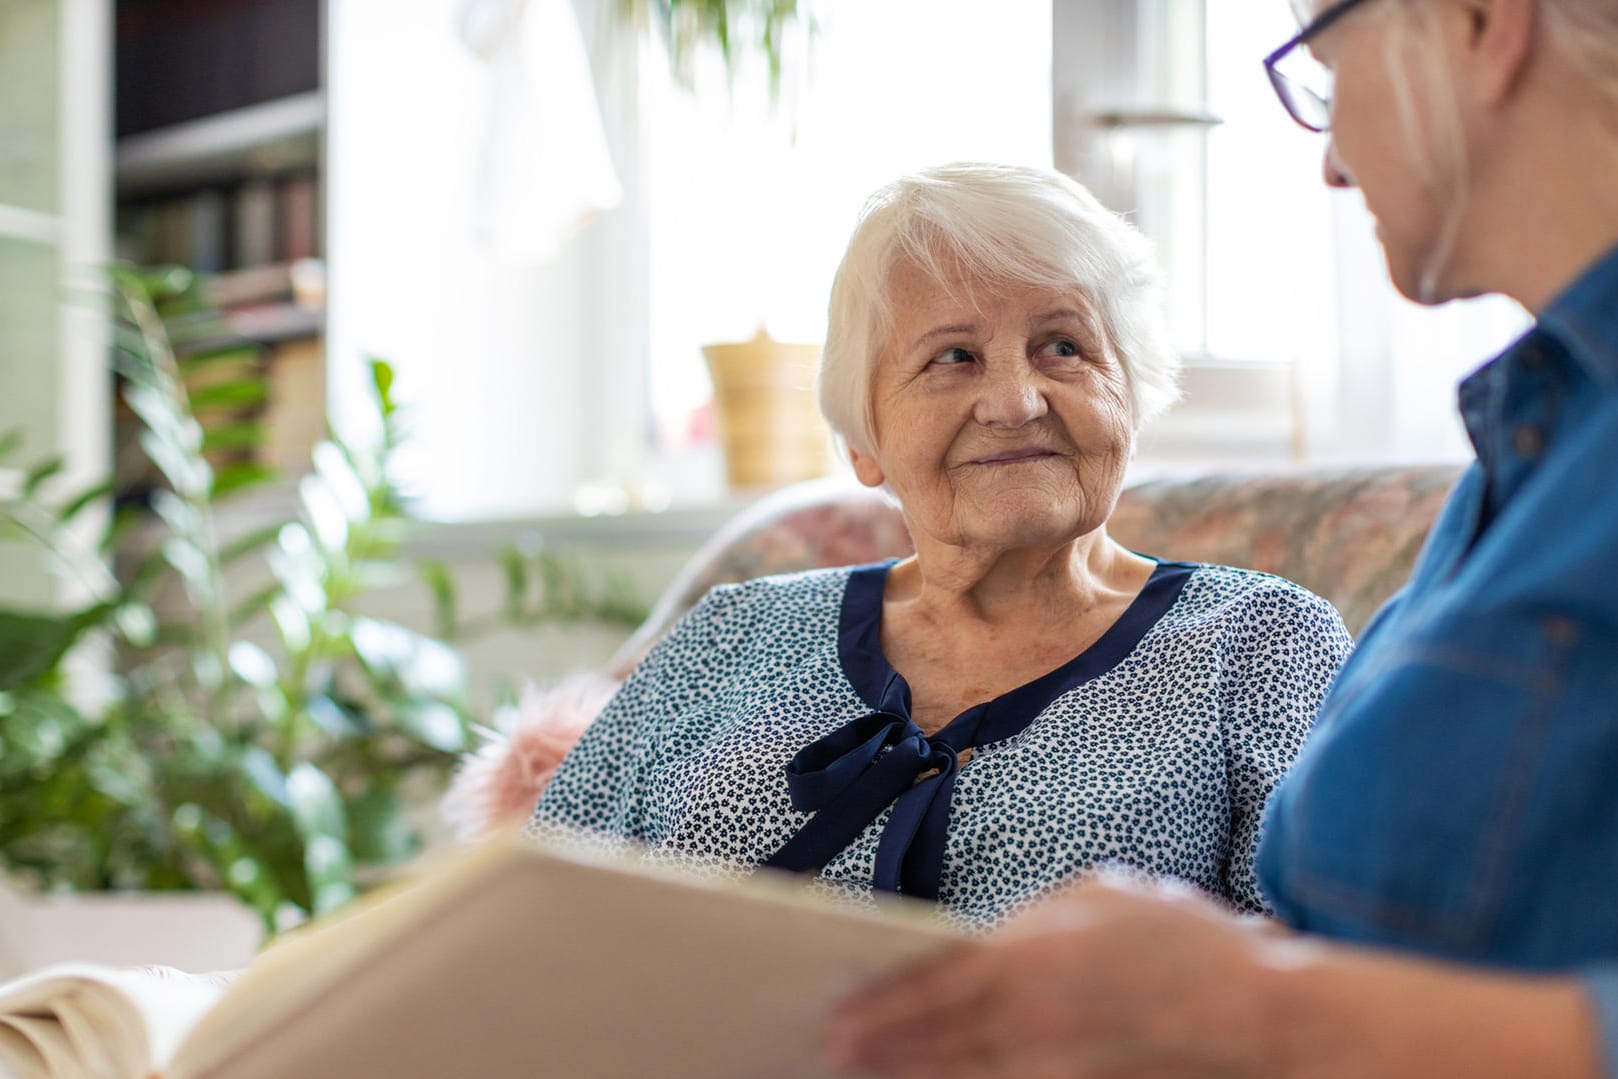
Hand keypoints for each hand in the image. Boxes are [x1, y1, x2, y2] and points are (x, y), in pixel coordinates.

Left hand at [825, 873, 1291, 1077]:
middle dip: (881, 1048)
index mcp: (1031, 954)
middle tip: (832, 1052)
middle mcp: (1032, 1016)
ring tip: (868, 1073)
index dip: (881, 1004)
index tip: (839, 1015)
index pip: (932, 984)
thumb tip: (981, 942)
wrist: (1260, 1016)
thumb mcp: (1097, 897)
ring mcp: (1053, 1064)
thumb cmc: (1180, 943)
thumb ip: (1029, 919)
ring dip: (911, 1075)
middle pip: (935, 1039)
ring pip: (963, 1075)